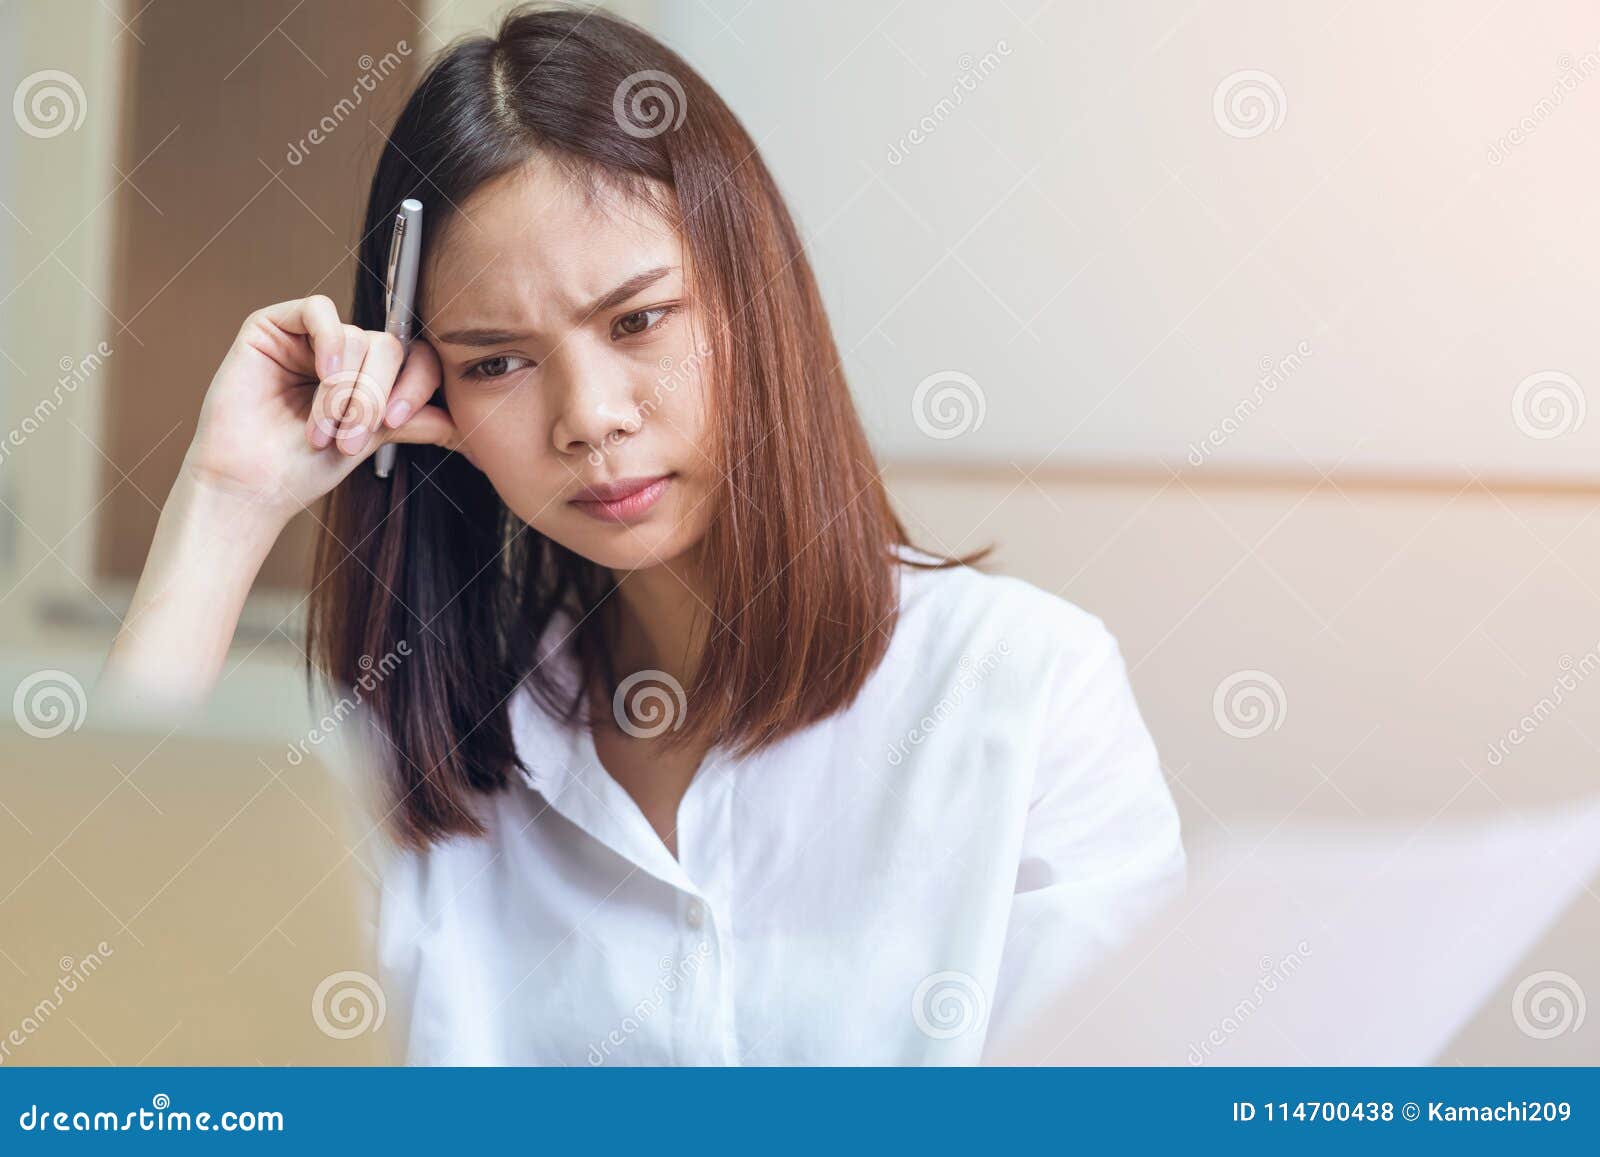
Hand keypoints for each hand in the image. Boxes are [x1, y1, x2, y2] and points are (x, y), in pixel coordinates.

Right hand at [182, 294, 463, 527]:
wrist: (252, 485)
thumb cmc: (302, 469)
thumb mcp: (370, 441)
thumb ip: (412, 420)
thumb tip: (461, 420)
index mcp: (367, 377)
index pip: (413, 359)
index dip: (416, 383)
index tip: (398, 420)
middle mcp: (341, 353)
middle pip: (389, 347)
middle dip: (377, 394)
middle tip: (353, 435)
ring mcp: (307, 338)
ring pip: (357, 336)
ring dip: (346, 389)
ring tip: (326, 428)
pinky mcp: (271, 326)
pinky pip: (318, 310)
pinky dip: (330, 342)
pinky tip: (323, 374)